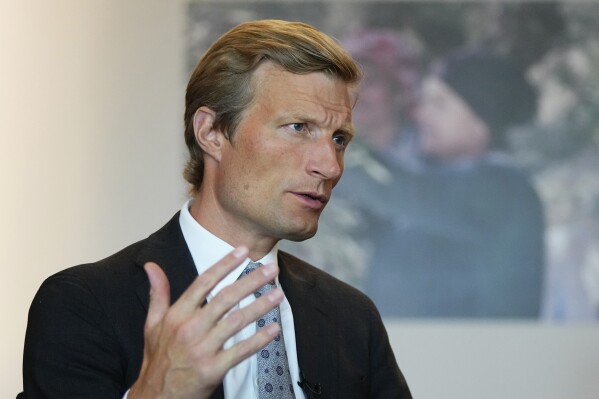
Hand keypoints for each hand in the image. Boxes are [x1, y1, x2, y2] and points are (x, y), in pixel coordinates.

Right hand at [128, 246, 282, 398]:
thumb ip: (158, 293)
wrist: (156, 397)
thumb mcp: (152, 324)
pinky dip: (259, 339)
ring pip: (236, 321)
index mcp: (176, 315)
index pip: (203, 282)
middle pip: (225, 298)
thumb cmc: (158, 359)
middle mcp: (189, 328)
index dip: (224, 265)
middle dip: (251, 281)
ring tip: (278, 295)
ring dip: (260, 306)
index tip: (243, 252)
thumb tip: (152, 266)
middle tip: (271, 270)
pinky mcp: (212, 369)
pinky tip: (273, 329)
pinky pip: (240, 351)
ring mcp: (201, 349)